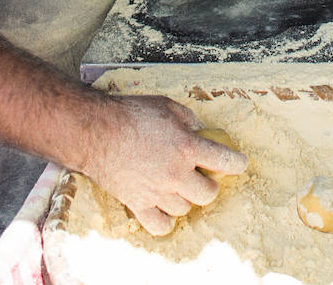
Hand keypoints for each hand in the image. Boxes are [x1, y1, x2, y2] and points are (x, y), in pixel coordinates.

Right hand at [85, 94, 247, 235]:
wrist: (95, 131)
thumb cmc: (131, 114)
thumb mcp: (168, 107)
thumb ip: (189, 120)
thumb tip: (200, 132)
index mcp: (187, 146)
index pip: (226, 162)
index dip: (237, 163)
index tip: (238, 163)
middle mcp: (175, 173)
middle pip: (208, 194)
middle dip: (209, 185)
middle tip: (200, 175)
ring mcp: (157, 192)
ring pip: (185, 209)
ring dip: (186, 198)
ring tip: (176, 186)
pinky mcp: (138, 204)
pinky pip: (161, 226)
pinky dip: (166, 220)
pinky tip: (164, 206)